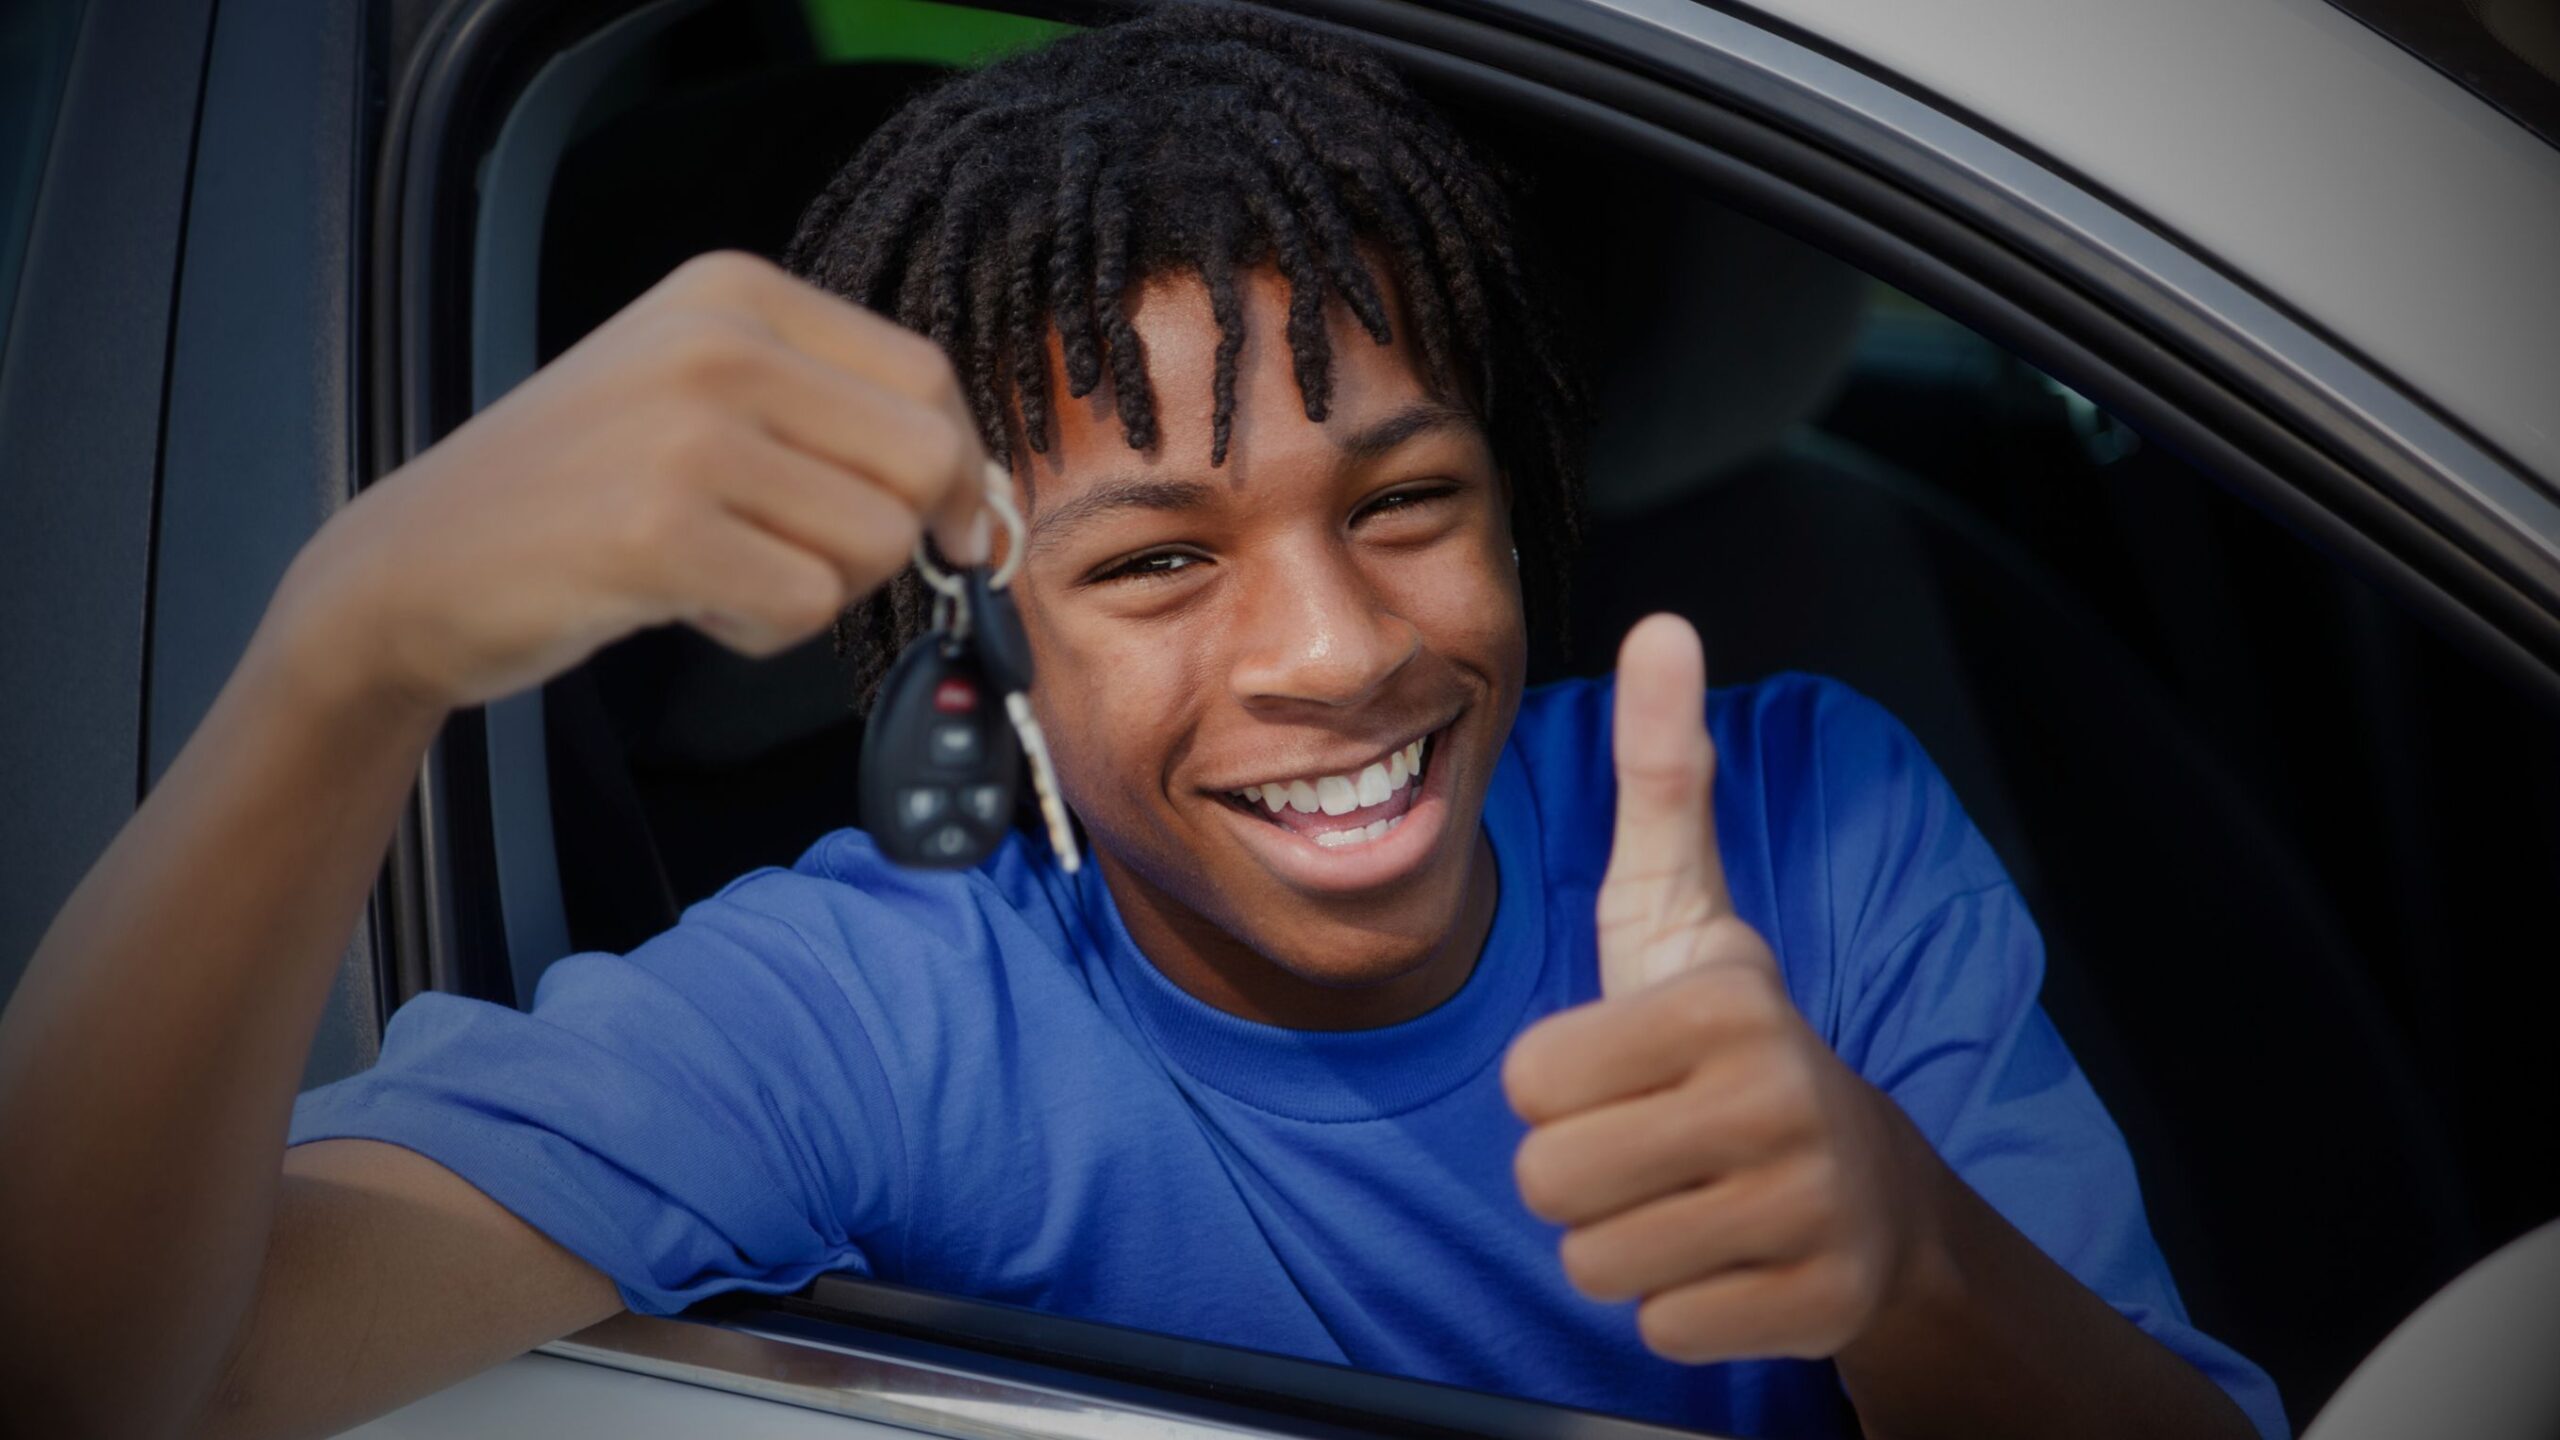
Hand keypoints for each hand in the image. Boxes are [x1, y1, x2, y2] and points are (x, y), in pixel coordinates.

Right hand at [264, 250, 991, 710]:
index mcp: (733, 293)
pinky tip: (684, 600)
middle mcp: (716, 344)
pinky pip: (805, 604)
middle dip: (895, 536)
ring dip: (815, 587)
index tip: (946, 527)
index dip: (959, 469)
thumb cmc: (571, 495)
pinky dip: (761, 630)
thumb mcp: (692, 397)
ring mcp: (686, 434)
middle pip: (924, 458)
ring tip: (718, 569)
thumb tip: (976, 496)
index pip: (926, 375)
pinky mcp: (660, 531)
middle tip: (812, 560)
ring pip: (875, 541)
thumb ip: (826, 416)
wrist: (409, 568)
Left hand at [1502, 614, 1931, 1363]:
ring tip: (1683, 1190)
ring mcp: (1804, 1213)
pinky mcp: (1813, 1307)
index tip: (1622, 1066)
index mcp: (1724, 1005)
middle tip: (1646, 1138)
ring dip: (1622, 1238)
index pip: (1529, 1081)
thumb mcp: (1681, 904)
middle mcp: (1777, 1104)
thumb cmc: (1729, 1036)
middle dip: (1578, 1169)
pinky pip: (1658, 1328)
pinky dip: (1677, 1303)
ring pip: (1595, 1264)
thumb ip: (1660, 773)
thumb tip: (1664, 626)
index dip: (1555, 1084)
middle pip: (1548, 1182)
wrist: (1865, 1179)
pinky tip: (1725, 1252)